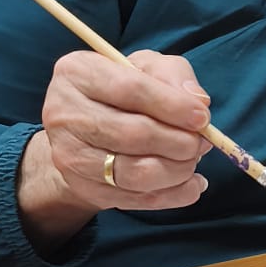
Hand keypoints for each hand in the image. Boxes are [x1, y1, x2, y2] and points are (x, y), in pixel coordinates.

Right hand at [17, 49, 211, 249]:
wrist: (85, 131)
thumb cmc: (122, 90)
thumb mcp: (147, 67)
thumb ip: (174, 75)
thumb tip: (198, 103)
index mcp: (77, 72)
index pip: (129, 89)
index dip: (172, 106)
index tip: (202, 118)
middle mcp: (63, 113)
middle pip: (132, 134)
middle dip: (178, 142)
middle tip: (202, 142)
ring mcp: (68, 155)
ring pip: (134, 173)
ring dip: (177, 170)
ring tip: (194, 160)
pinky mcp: (81, 187)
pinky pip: (135, 199)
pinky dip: (172, 195)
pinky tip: (190, 183)